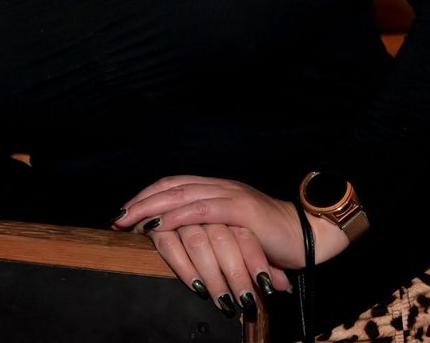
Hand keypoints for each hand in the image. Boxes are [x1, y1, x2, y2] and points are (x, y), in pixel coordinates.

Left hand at [115, 176, 350, 308]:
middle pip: (171, 186)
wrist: (311, 236)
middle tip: (118, 217)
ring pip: (181, 194)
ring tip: (130, 221)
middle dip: (141, 201)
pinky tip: (160, 225)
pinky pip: (202, 209)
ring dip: (151, 208)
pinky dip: (177, 215)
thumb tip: (181, 244)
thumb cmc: (271, 240)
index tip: (125, 210)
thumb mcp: (234, 232)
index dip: (147, 195)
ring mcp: (231, 194)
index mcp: (217, 188)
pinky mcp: (242, 209)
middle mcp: (220, 186)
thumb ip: (211, 231)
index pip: (173, 184)